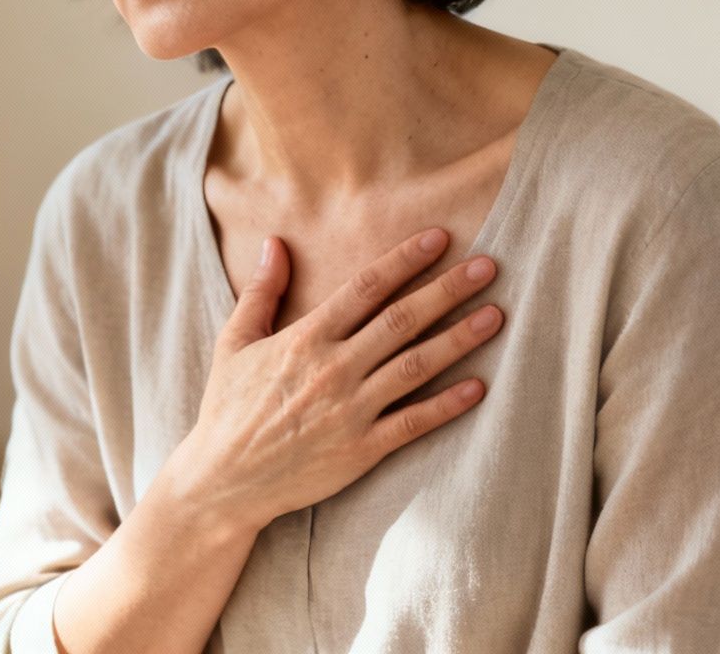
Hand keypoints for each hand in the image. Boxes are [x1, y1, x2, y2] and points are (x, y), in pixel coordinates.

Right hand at [165, 227, 502, 533]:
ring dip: (459, 339)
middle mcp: (333, 369)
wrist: (225, 481)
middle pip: (402, 320)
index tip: (439, 238)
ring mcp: (350, 410)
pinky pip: (413, 423)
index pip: (365, 287)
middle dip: (448, 290)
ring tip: (495, 316)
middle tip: (488, 266)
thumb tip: (275, 241)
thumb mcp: (234, 342)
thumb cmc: (228, 409)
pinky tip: (479, 386)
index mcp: (305, 338)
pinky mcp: (361, 450)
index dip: (404, 259)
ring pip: (416, 366)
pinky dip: (448, 405)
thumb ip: (261, 292)